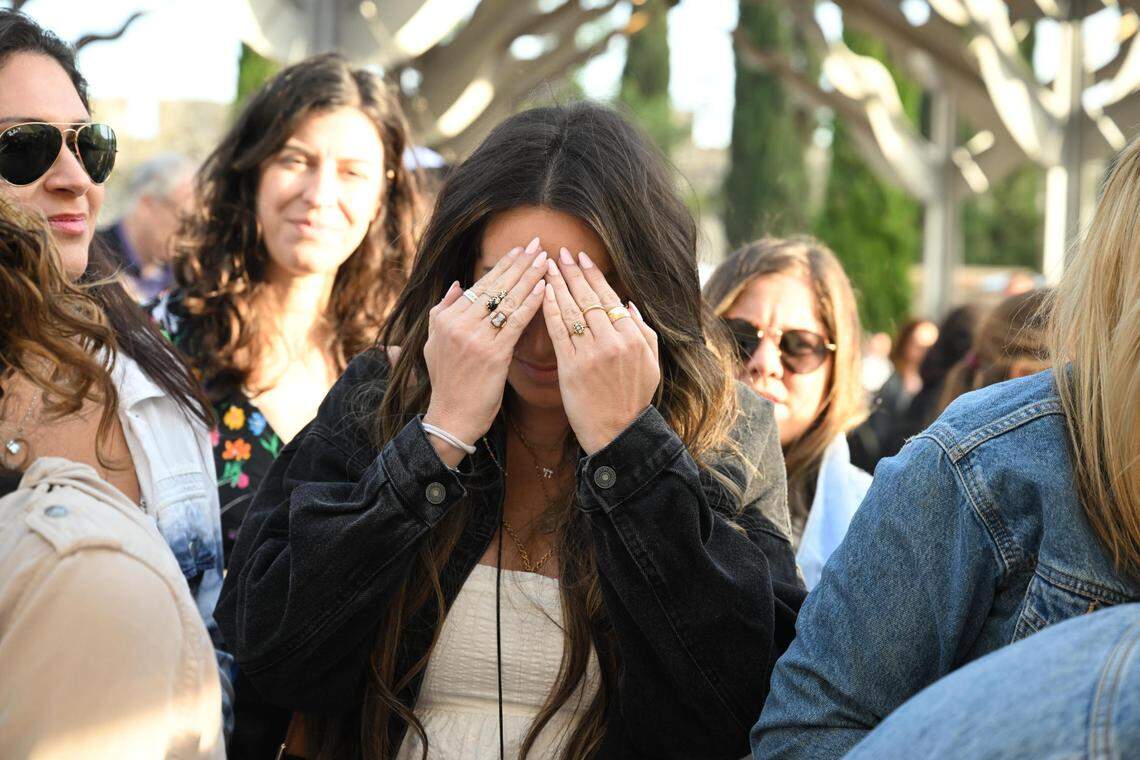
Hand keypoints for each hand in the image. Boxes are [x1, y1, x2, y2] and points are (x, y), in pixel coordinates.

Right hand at [422, 238, 547, 460]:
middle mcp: (458, 323)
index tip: (520, 250)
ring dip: (530, 278)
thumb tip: (457, 284)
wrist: (451, 417)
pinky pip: (516, 322)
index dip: (503, 266)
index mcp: (446, 318)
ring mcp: (475, 338)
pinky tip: (545, 289)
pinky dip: (531, 303)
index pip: (480, 285)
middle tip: (538, 244)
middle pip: (495, 287)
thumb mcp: (433, 344)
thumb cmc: (448, 383)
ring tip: (546, 259)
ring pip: (508, 300)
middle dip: (519, 263)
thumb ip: (443, 311)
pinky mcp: (493, 355)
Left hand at [542, 247, 659, 453]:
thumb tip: (630, 305)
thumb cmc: (633, 400)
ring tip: (546, 266)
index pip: (610, 298)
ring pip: (572, 310)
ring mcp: (591, 354)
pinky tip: (543, 292)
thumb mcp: (651, 364)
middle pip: (589, 299)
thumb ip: (644, 332)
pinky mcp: (571, 367)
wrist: (617, 433)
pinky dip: (550, 309)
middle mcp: (613, 341)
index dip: (594, 276)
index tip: (582, 259)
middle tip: (560, 252)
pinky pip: (558, 331)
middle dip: (573, 272)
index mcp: (633, 338)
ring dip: (558, 284)